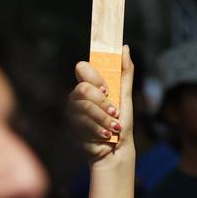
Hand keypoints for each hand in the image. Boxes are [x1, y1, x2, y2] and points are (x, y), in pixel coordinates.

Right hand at [69, 46, 134, 163]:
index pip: (82, 68)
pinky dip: (97, 130)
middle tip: (114, 112)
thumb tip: (125, 47)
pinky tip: (105, 135)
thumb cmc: (122, 123)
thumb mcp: (126, 96)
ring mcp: (72, 112)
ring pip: (82, 107)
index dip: (94, 77)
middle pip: (81, 89)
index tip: (107, 89)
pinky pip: (80, 124)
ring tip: (113, 127)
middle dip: (101, 103)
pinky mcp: (70, 128)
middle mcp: (78, 97)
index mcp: (91, 86)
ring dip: (102, 119)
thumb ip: (125, 72)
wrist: (117, 150)